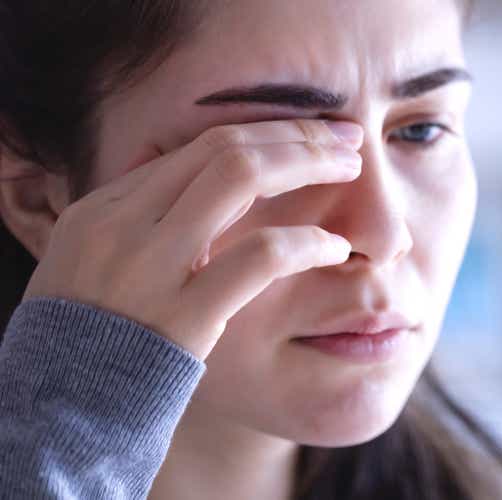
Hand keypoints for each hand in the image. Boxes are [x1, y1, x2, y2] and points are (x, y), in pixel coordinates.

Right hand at [22, 119, 362, 359]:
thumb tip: (173, 157)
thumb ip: (135, 209)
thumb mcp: (91, 257)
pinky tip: (335, 247)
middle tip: (349, 138)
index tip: (315, 130)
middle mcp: (126, 224)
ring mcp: (154, 267)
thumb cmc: (88, 332)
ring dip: (307, 165)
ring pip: (241, 180)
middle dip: (298, 136)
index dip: (269, 130)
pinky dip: (306, 242)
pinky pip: (260, 258)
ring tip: (352, 171)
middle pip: (227, 149)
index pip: (201, 145)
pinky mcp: (186, 315)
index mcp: (106, 207)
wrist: (65, 408)